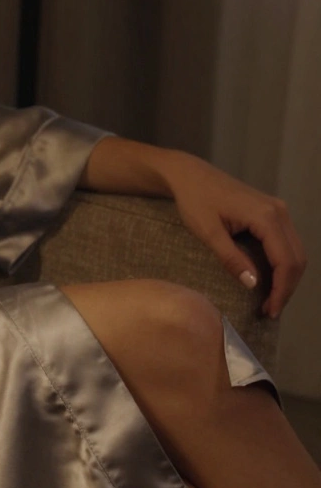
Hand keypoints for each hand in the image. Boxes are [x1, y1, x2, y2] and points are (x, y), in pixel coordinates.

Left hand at [160, 153, 307, 317]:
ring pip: (295, 251)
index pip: (285, 261)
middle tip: (269, 311)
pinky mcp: (273, 212)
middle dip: (287, 287)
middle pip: (296, 258)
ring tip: (270, 299)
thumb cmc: (194, 201)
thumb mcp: (208, 233)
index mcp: (266, 217)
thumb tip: (254, 285)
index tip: (270, 311)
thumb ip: (231, 258)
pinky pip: (286, 243)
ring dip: (287, 277)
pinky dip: (282, 264)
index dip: (281, 289)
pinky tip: (269, 279)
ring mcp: (279, 210)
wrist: (190, 175)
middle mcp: (280, 212)